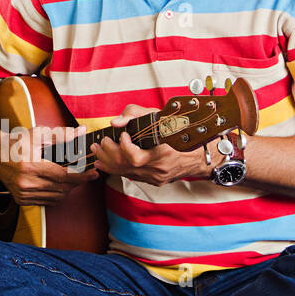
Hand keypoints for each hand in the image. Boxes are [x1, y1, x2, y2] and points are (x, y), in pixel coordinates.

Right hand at [0, 125, 98, 206]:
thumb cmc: (16, 142)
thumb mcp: (38, 134)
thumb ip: (61, 134)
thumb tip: (82, 131)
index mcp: (30, 166)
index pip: (64, 176)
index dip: (81, 176)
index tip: (93, 173)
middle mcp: (26, 183)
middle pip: (62, 188)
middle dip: (77, 182)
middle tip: (87, 174)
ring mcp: (23, 193)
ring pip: (57, 197)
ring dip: (68, 188)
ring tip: (71, 177)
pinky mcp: (21, 199)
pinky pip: (47, 201)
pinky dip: (56, 194)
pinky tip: (57, 184)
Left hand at [91, 104, 208, 185]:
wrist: (197, 154)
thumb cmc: (178, 131)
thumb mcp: (158, 116)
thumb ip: (135, 114)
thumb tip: (115, 122)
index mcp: (164, 153)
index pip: (135, 158)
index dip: (123, 146)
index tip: (122, 135)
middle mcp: (159, 169)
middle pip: (126, 166)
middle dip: (108, 153)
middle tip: (101, 141)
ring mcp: (156, 177)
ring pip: (126, 173)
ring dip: (107, 161)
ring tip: (97, 150)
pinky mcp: (154, 181)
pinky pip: (131, 176)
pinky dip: (115, 168)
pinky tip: (103, 162)